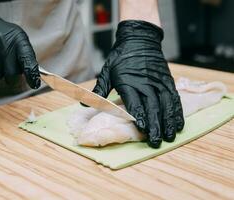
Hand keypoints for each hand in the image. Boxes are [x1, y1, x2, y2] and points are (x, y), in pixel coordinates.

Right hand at [0, 7, 39, 88]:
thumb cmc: (2, 35)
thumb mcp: (18, 39)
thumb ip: (26, 57)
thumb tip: (33, 78)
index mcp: (18, 39)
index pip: (28, 60)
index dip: (32, 74)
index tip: (34, 84)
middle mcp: (2, 42)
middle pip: (11, 74)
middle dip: (10, 76)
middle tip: (7, 66)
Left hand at [92, 20, 184, 147]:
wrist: (139, 40)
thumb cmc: (121, 58)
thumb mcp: (107, 71)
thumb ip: (99, 89)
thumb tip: (84, 104)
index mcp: (129, 83)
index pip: (136, 103)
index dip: (140, 117)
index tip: (144, 130)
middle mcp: (146, 83)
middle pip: (153, 107)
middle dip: (156, 125)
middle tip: (157, 141)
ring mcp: (158, 82)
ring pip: (166, 104)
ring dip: (169, 121)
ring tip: (170, 136)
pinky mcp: (167, 81)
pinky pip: (174, 98)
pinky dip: (177, 111)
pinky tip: (179, 123)